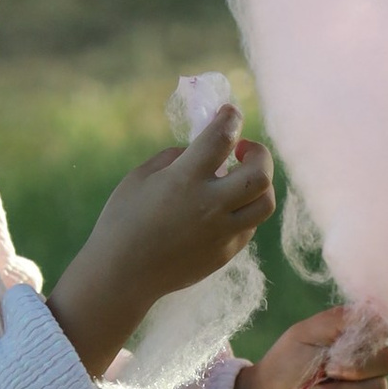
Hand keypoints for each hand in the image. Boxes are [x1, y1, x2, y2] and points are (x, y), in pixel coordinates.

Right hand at [50, 108, 274, 374]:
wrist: (122, 275)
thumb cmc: (122, 221)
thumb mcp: (140, 178)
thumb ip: (175, 158)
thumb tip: (199, 150)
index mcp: (185, 180)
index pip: (222, 138)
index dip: (231, 118)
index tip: (230, 113)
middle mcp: (210, 206)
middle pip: (260, 174)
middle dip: (259, 153)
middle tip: (243, 149)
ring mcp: (222, 233)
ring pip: (265, 203)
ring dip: (260, 184)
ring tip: (241, 180)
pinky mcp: (225, 253)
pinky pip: (248, 227)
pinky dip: (243, 211)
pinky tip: (224, 208)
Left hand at [235, 307, 387, 388]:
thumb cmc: (284, 366)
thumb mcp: (307, 333)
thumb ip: (340, 319)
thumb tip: (380, 320)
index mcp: (355, 343)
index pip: (382, 334)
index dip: (363, 342)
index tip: (335, 348)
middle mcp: (366, 369)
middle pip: (386, 361)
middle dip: (354, 368)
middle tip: (325, 371)